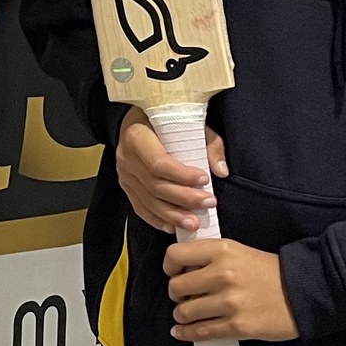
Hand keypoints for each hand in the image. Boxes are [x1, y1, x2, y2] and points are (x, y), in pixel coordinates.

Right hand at [116, 105, 227, 233]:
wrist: (135, 120)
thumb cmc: (164, 119)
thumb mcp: (187, 121)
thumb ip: (208, 143)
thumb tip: (221, 170)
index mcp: (137, 136)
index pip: (158, 162)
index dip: (182, 175)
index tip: (204, 179)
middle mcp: (126, 157)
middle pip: (155, 185)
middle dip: (184, 198)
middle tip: (208, 203)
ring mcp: (124, 174)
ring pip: (148, 200)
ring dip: (173, 214)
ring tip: (194, 223)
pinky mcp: (126, 186)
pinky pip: (139, 207)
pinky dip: (156, 219)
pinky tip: (173, 226)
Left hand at [163, 237, 299, 341]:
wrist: (302, 292)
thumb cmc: (269, 271)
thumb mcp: (238, 251)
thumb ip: (210, 255)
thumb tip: (180, 268)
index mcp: (222, 250)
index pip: (175, 255)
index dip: (169, 267)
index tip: (174, 273)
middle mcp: (223, 274)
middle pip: (176, 287)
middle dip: (176, 294)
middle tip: (183, 296)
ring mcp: (230, 302)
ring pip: (185, 312)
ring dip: (182, 315)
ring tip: (187, 314)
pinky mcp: (238, 326)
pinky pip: (201, 332)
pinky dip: (186, 333)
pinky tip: (182, 332)